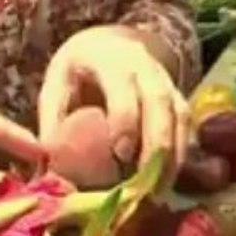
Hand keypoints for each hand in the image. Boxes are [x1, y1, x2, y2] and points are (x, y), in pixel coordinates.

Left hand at [38, 25, 188, 185]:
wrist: (107, 44)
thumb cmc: (76, 71)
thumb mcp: (56, 86)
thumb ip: (53, 122)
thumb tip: (48, 167)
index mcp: (108, 59)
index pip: (123, 90)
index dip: (125, 122)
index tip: (120, 155)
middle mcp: (143, 65)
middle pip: (160, 103)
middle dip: (156, 144)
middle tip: (145, 183)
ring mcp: (165, 80)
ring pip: (179, 114)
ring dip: (173, 155)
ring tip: (158, 190)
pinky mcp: (177, 96)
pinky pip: (186, 124)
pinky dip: (180, 152)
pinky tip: (167, 179)